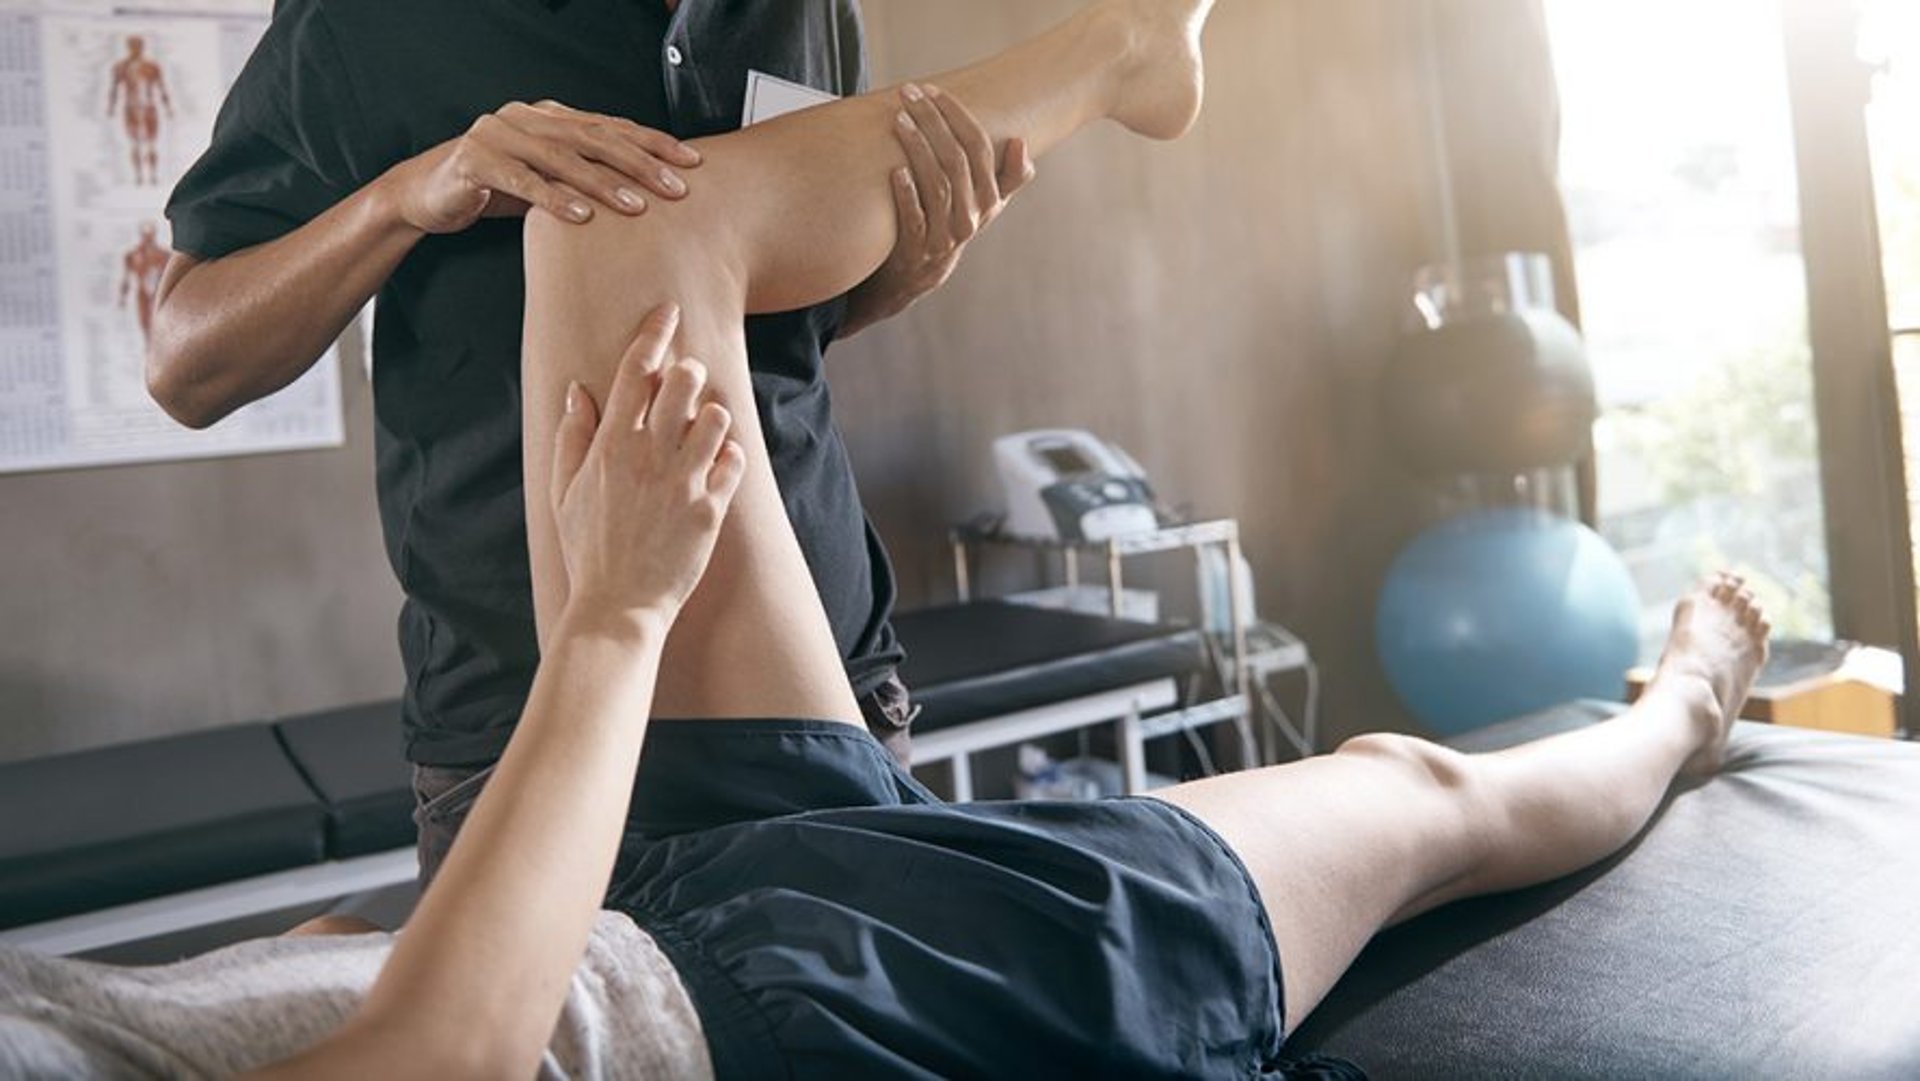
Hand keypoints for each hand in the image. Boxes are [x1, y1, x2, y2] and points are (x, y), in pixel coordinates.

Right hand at [384, 101, 702, 234]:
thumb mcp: (546, 181)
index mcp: (552, 118)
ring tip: (638, 206)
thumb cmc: (494, 188)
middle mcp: (530, 118)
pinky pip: (522, 179)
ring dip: (604, 182)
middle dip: (641, 163)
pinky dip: (553, 197)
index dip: (654, 143)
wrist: (426, 194)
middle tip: (676, 188)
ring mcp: (500, 133)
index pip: (613, 127)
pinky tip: (582, 214)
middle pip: (596, 138)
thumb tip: (644, 195)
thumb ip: (583, 177)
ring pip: (563, 157)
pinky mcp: (475, 158)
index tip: (692, 163)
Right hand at [548, 304, 745, 627]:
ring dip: (712, 414)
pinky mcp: (710, 509)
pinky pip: (734, 460)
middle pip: (683, 381)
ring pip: (716, 416)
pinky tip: (717, 460)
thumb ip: (572, 437)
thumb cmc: (588, 549)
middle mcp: (649, 456)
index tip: (668, 313)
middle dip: (689, 372)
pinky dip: (730, 453)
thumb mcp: (563, 492)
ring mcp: (683, 482)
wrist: (617, 606)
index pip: (635, 370)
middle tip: (686, 383)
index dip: (655, 333)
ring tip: (701, 429)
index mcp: (610, 445)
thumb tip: (577, 392)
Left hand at [840, 83, 1034, 335]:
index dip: (957, 116)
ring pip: (937, 186)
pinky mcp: (917, 250)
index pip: (979, 148)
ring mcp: (945, 235)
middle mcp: (972, 217)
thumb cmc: (952, 223)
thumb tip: (1021, 143)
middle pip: (956, 160)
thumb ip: (1007, 176)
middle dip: (932, 121)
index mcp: (989, 199)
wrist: (920, 271)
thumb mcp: (985, 204)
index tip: (934, 90)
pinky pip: (914, 219)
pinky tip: (894, 170)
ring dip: (917, 148)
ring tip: (898, 119)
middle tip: (909, 93)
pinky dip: (906, 194)